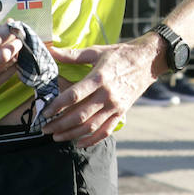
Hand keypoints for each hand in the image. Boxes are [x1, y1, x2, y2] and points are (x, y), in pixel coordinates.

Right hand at [0, 25, 23, 90]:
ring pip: (10, 63)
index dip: (9, 32)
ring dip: (15, 52)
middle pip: (5, 54)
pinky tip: (8, 57)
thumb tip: (13, 24)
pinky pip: (10, 73)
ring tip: (12, 46)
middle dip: (15, 43)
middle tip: (17, 38)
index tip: (14, 27)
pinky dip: (13, 63)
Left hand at [40, 37, 158, 146]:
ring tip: (56, 136)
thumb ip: (72, 55)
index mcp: (99, 78)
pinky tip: (79, 143)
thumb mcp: (96, 51)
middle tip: (45, 128)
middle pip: (79, 115)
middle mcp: (107, 95)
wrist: (149, 60)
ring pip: (90, 126)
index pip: (74, 95)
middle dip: (59, 124)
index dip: (57, 106)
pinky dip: (92, 140)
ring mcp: (115, 106)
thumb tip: (50, 51)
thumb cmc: (121, 54)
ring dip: (71, 134)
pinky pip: (106, 131)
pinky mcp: (121, 112)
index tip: (44, 112)